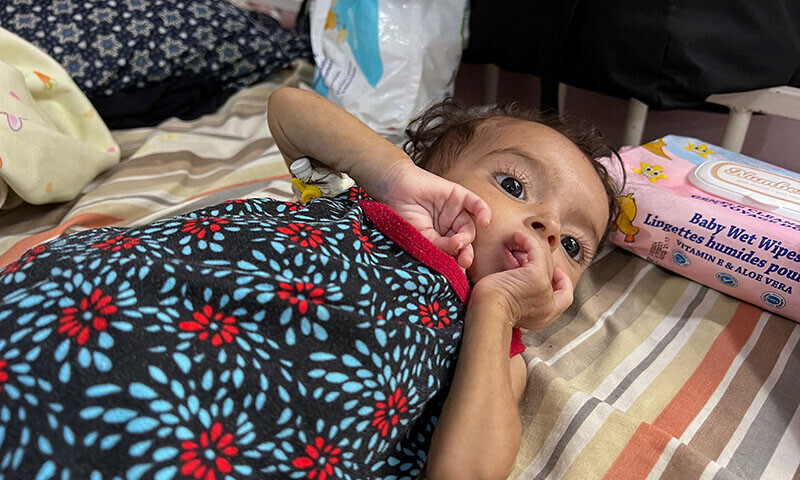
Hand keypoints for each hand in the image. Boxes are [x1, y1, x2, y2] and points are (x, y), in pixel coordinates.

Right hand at [373, 162, 491, 268]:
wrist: (395, 189)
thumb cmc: (402, 214)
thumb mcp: (420, 237)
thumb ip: (438, 247)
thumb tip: (456, 259)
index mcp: (440, 239)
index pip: (454, 254)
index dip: (457, 264)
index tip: (457, 273)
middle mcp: (449, 227)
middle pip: (465, 243)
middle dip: (466, 254)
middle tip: (463, 261)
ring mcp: (455, 212)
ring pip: (470, 228)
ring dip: (467, 238)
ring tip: (458, 242)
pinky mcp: (459, 195)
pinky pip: (477, 204)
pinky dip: (483, 212)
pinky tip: (484, 222)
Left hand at [470, 232, 572, 329]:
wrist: (487, 313)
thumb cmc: (489, 313)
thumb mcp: (510, 311)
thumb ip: (519, 302)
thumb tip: (515, 288)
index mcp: (545, 316)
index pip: (564, 298)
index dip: (561, 284)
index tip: (553, 275)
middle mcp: (549, 305)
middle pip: (555, 276)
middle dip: (546, 263)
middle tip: (535, 255)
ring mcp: (545, 289)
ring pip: (546, 262)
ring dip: (534, 250)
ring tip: (522, 243)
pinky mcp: (536, 275)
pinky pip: (537, 251)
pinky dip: (528, 241)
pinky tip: (518, 236)